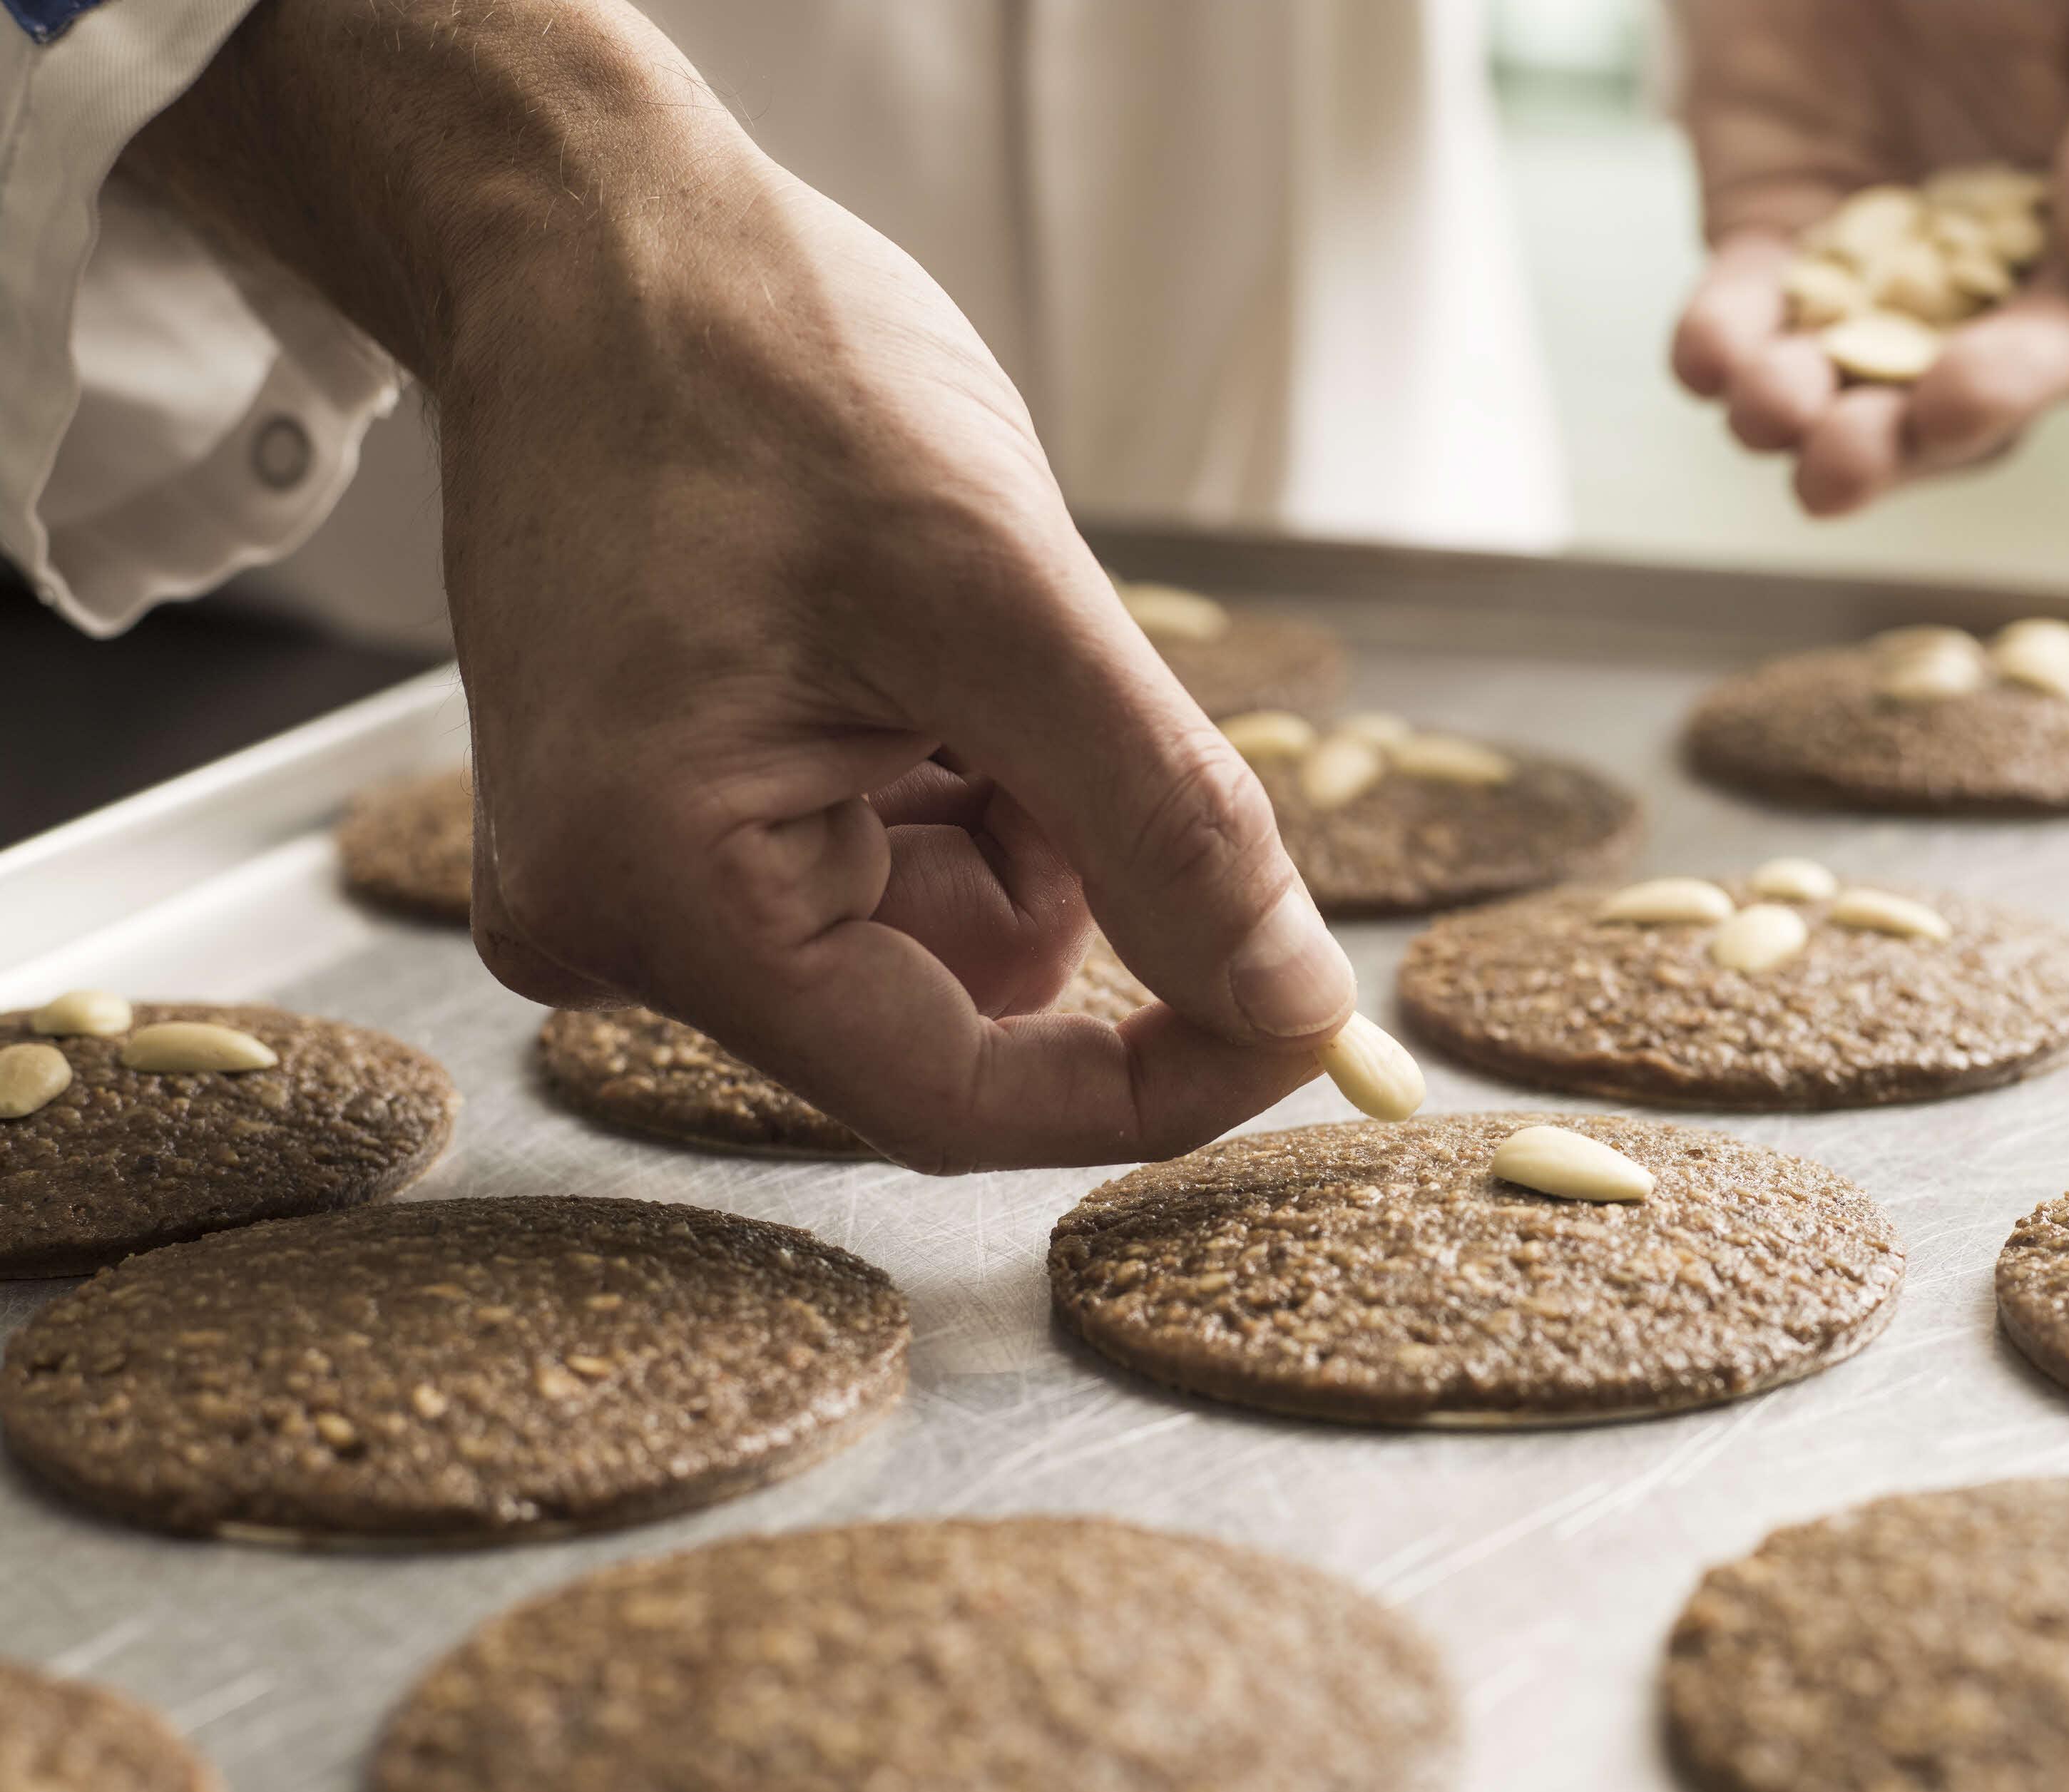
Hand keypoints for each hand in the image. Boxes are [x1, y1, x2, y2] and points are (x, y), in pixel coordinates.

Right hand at [127, 0, 1355, 1171]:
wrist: (593, 237)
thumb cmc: (756, 365)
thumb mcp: (1004, 595)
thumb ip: (1162, 823)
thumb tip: (1291, 1005)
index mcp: (659, 895)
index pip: (957, 1103)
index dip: (1155, 1079)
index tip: (1302, 1014)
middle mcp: (617, 929)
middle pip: (955, 1003)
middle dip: (1052, 852)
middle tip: (1021, 669)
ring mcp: (638, 883)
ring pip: (947, 929)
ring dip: (1009, 798)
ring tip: (933, 629)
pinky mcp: (677, 831)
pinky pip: (893, 865)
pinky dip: (953, 768)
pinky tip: (892, 639)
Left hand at [1670, 0, 2068, 513]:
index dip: (2026, 378)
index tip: (1959, 403)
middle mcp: (2002, 260)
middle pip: (1958, 392)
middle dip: (1896, 440)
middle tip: (1840, 466)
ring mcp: (1884, 255)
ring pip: (1844, 373)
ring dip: (1799, 411)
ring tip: (1768, 413)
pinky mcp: (1773, 223)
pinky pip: (1745, 308)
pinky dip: (1720, 343)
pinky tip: (1706, 357)